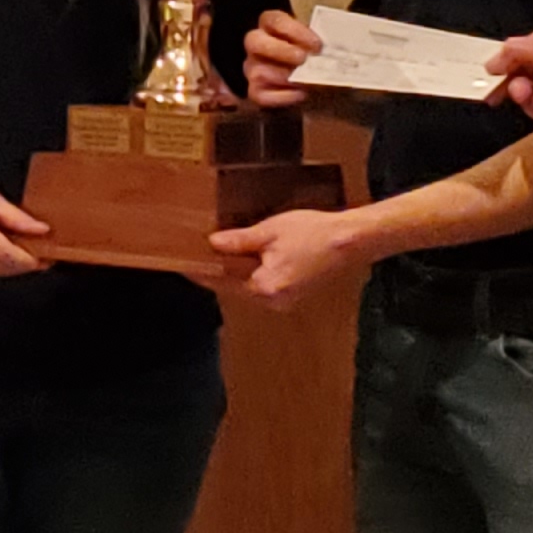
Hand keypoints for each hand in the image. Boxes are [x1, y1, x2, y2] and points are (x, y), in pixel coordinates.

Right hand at [0, 169, 47, 278]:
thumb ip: (15, 217)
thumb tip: (41, 230)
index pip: (7, 254)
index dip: (30, 259)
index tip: (49, 257)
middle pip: (4, 266)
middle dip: (27, 263)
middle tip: (46, 255)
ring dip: (15, 265)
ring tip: (29, 253)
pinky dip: (1, 265)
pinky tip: (8, 254)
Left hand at [208, 205, 376, 307]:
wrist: (349, 242)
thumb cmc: (313, 234)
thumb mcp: (270, 231)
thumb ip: (239, 241)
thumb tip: (213, 244)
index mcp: (264, 287)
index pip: (222, 281)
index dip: (201, 272)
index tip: (183, 265)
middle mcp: (272, 301)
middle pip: (234, 286)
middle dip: (216, 271)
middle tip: (195, 256)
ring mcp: (283, 301)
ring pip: (247, 287)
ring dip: (233, 273)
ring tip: (215, 255)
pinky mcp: (292, 295)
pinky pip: (262, 286)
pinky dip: (251, 274)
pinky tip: (244, 260)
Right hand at [242, 7, 324, 111]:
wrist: (313, 86)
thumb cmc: (314, 58)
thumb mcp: (316, 46)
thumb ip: (319, 45)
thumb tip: (331, 52)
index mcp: (271, 26)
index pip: (273, 20)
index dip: (294, 31)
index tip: (317, 45)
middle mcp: (256, 45)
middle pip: (254, 41)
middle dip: (280, 50)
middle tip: (303, 59)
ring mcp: (252, 69)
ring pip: (258, 71)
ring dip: (285, 77)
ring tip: (307, 81)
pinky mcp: (255, 93)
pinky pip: (262, 96)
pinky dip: (284, 97)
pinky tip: (301, 95)